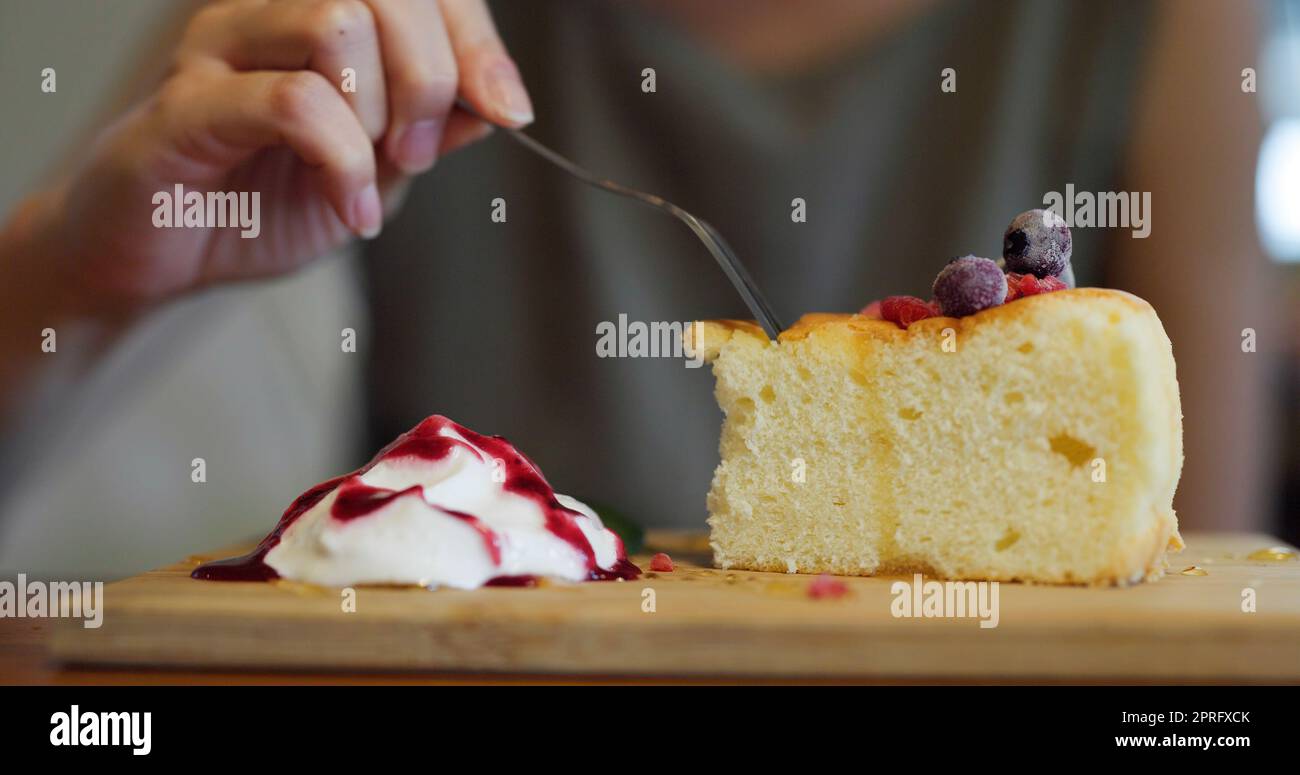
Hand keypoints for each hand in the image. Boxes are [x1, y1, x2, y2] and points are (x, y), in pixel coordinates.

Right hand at [41, 0, 531, 309]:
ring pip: (335, 21)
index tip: (506, 109)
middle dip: (431, 77)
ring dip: (379, 113)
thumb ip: (429, 130)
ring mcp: (223, 47)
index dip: (474, 38)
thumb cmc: (260, 202)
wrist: (164, 258)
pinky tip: (350, 209)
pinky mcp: (187, 102)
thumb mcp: (375, 172)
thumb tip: (497, 101)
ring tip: (374, 175)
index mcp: (318, 17)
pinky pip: (293, 101)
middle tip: (417, 153)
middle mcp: (270, 12)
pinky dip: (342, 163)